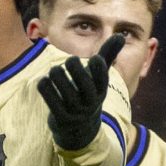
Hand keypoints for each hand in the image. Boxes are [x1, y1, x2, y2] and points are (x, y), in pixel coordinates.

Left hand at [36, 32, 126, 151]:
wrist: (80, 130)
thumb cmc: (88, 93)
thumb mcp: (99, 77)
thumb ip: (108, 55)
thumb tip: (121, 36)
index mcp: (100, 90)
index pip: (102, 80)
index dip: (99, 70)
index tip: (95, 58)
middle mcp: (90, 102)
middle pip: (85, 86)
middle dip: (77, 71)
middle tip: (71, 59)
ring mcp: (75, 112)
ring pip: (67, 94)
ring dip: (59, 78)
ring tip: (55, 70)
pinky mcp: (61, 119)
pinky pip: (53, 104)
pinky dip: (47, 90)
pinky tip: (43, 81)